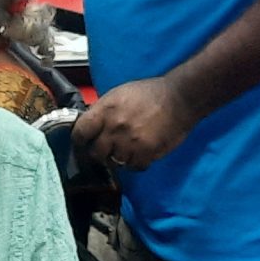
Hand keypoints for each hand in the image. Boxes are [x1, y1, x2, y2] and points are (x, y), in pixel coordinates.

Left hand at [75, 76, 194, 169]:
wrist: (179, 97)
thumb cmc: (150, 93)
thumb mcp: (120, 94)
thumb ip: (103, 110)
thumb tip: (91, 125)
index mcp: (106, 110)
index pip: (80, 132)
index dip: (80, 140)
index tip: (84, 143)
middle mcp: (115, 127)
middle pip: (96, 153)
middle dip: (100, 153)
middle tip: (107, 150)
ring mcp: (130, 142)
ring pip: (114, 162)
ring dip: (119, 159)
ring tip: (127, 150)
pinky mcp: (146, 152)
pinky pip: (133, 167)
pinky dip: (136, 163)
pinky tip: (140, 154)